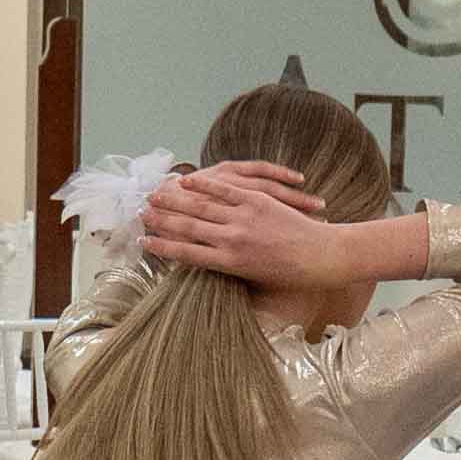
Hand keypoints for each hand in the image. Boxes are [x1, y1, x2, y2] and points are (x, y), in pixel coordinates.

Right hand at [132, 162, 370, 292]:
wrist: (322, 258)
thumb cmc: (289, 276)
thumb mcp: (254, 279)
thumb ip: (229, 268)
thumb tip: (206, 265)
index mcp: (229, 264)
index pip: (185, 254)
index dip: (161, 246)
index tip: (142, 241)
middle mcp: (232, 241)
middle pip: (186, 227)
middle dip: (160, 220)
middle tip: (138, 213)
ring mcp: (243, 219)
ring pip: (200, 207)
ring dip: (174, 200)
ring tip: (154, 195)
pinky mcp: (256, 202)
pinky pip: (224, 189)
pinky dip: (203, 184)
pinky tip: (186, 180)